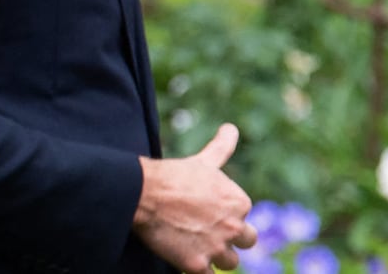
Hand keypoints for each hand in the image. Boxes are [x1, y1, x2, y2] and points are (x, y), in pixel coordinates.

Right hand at [133, 123, 257, 272]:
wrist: (142, 192)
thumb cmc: (171, 175)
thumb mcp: (202, 162)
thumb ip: (221, 148)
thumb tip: (231, 128)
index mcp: (239, 202)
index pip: (243, 217)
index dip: (225, 215)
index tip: (206, 211)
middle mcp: (233, 226)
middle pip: (246, 242)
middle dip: (229, 239)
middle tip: (206, 232)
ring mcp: (217, 247)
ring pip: (229, 262)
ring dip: (215, 257)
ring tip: (194, 244)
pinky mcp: (198, 265)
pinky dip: (199, 270)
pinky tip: (187, 259)